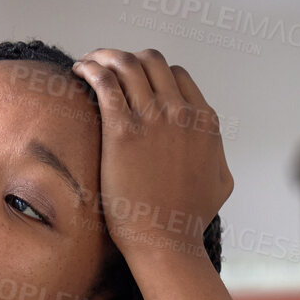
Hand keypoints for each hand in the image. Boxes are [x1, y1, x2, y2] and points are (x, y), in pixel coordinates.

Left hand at [69, 47, 232, 265]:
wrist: (166, 243)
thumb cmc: (188, 221)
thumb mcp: (221, 181)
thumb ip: (218, 154)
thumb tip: (213, 146)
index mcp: (204, 120)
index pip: (177, 75)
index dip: (153, 74)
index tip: (132, 83)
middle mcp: (181, 112)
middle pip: (152, 61)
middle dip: (127, 58)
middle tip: (105, 69)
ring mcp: (153, 119)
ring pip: (127, 63)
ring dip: (103, 57)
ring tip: (86, 65)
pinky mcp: (123, 131)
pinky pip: (105, 82)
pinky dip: (91, 68)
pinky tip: (78, 71)